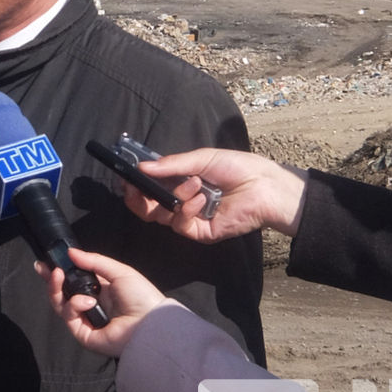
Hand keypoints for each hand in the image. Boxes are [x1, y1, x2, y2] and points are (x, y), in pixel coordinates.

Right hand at [37, 248, 165, 357]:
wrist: (150, 323)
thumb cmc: (141, 296)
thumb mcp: (118, 271)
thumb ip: (93, 261)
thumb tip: (71, 252)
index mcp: (99, 290)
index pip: (73, 281)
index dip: (58, 273)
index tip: (45, 263)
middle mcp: (90, 305)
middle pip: (62, 294)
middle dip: (52, 281)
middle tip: (46, 268)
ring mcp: (86, 320)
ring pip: (60, 305)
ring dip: (57, 289)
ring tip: (60, 277)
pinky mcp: (83, 334)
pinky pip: (69, 317)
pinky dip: (74, 305)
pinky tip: (87, 301)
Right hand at [123, 148, 307, 242]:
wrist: (264, 186)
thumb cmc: (238, 168)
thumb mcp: (202, 159)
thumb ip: (171, 165)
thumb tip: (141, 167)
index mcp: (179, 183)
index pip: (148, 188)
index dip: (134, 184)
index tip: (126, 174)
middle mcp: (180, 202)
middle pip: (147, 208)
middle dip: (138, 196)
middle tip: (136, 186)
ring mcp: (190, 218)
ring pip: (160, 216)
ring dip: (174, 197)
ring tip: (194, 184)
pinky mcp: (200, 232)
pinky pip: (181, 225)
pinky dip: (187, 209)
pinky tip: (202, 198)